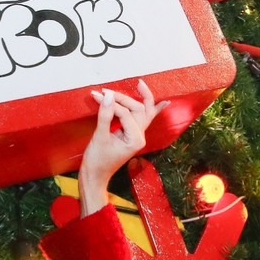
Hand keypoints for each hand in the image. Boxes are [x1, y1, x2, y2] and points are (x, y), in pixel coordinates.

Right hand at [78, 80, 168, 215]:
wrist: (95, 176)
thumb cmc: (97, 160)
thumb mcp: (99, 137)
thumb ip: (105, 115)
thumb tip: (107, 95)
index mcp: (135, 139)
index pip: (125, 113)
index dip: (111, 104)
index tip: (97, 96)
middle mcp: (140, 137)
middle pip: (138, 109)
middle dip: (123, 98)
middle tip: (105, 91)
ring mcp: (137, 136)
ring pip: (144, 112)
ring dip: (141, 98)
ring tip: (140, 84)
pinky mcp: (132, 135)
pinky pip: (145, 120)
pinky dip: (154, 110)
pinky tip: (165, 103)